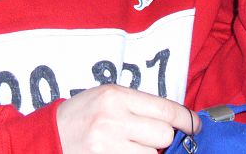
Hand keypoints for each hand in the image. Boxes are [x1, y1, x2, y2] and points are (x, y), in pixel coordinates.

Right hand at [57, 84, 199, 153]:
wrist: (50, 136)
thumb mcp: (107, 97)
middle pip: (163, 134)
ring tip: (128, 146)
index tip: (194, 126)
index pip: (166, 109)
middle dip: (161, 138)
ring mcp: (108, 145)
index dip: (187, 120)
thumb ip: (138, 105)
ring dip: (147, 153)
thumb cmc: (82, 115)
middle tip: (146, 137)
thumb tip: (176, 120)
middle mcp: (112, 119)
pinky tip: (123, 153)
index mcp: (115, 96)